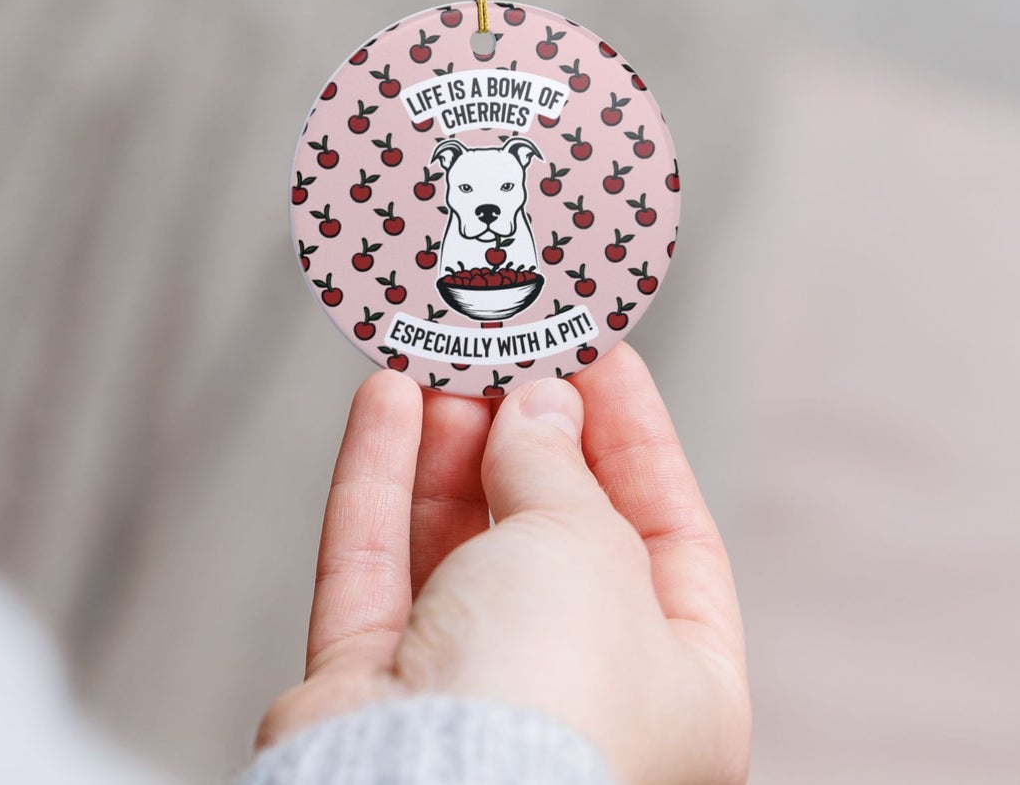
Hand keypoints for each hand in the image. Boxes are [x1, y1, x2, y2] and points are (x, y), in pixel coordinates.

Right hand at [259, 345, 749, 784]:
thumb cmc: (548, 703)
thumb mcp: (587, 546)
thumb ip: (559, 466)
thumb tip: (538, 409)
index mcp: (680, 688)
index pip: (670, 533)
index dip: (634, 436)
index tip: (598, 354)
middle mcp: (575, 694)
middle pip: (551, 533)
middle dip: (524, 433)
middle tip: (504, 348)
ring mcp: (467, 694)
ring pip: (456, 542)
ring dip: (447, 444)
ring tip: (440, 360)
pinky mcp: (371, 687)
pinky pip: (376, 562)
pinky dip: (379, 478)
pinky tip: (384, 400)